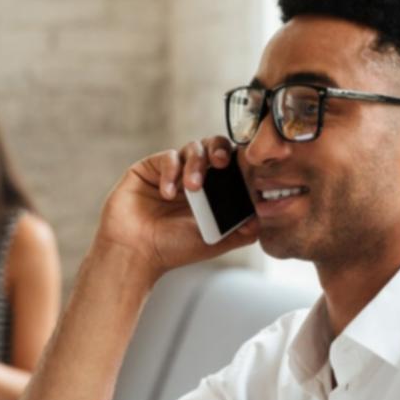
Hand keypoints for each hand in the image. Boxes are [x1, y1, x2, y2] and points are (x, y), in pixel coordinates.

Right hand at [94, 136, 258, 277]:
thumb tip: (262, 218)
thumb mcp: (215, 241)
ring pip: (193, 148)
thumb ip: (241, 231)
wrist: (137, 253)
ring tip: (192, 188)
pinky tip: (168, 193)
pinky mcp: (149, 168)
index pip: (230, 164)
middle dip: (220, 150)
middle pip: (213, 146)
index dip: (238, 162)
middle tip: (222, 164)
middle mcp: (192, 177)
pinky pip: (167, 157)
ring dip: (196, 164)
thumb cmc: (173, 249)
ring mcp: (171, 171)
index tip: (245, 169)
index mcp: (211, 191)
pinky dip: (171, 172)